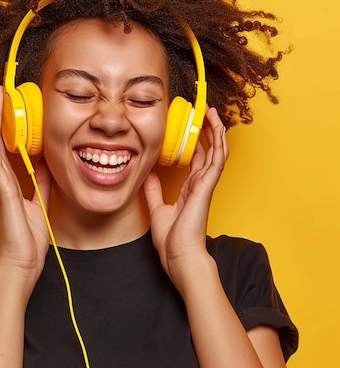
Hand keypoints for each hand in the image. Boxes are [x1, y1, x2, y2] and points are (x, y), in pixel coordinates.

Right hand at [0, 85, 52, 290]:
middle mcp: (2, 178)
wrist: (22, 262)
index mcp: (12, 182)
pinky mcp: (2, 187)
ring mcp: (0, 182)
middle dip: (0, 114)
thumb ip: (42, 181)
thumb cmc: (28, 238)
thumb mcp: (41, 201)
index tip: (13, 106)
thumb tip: (46, 160)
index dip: (8, 125)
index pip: (8, 146)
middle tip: (2, 91)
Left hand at [143, 107, 227, 289]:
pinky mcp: (207, 187)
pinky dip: (219, 142)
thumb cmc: (171, 240)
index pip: (197, 159)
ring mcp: (206, 185)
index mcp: (190, 189)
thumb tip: (147, 173)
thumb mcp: (157, 209)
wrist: (178, 256)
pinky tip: (217, 127)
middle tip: (204, 111)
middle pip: (208, 151)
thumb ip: (153, 190)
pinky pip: (217, 159)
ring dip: (216, 130)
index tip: (191, 125)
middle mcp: (200, 184)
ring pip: (217, 151)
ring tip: (212, 112)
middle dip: (207, 131)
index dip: (196, 141)